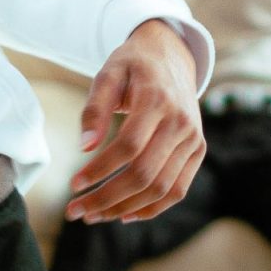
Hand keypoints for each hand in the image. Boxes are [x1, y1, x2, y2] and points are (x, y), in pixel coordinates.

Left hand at [66, 20, 204, 224]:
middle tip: (76, 211)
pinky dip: (152, 208)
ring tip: (94, 215)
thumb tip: (84, 146)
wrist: (171, 55)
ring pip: (161, 188)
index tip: (74, 184)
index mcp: (157, 99)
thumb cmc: (133, 65)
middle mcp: (180, 122)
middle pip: (144, 174)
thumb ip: (95, 108)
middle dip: (107, 198)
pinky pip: (178, 189)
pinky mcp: (197, 150)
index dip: (100, 169)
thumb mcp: (108, 73)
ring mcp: (193, 139)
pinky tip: (124, 215)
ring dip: (125, 208)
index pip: (128, 146)